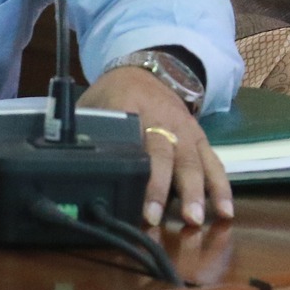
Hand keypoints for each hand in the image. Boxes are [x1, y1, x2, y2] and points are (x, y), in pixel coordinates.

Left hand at [81, 66, 231, 227]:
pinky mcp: (200, 138)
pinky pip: (214, 162)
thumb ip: (83, 130)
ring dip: (196, 192)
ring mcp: (185, 129)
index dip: (132, 169)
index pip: (133, 139)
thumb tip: (63, 160)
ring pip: (193, 160)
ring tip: (196, 220)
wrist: (149, 70)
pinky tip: (225, 211)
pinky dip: (221, 187)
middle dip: (161, 187)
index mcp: (131, 108)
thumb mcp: (93, 104)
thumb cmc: (115, 94)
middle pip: (165, 154)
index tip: (128, 195)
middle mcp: (162, 119)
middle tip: (156, 218)